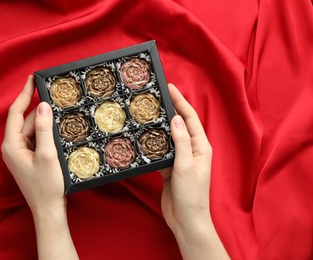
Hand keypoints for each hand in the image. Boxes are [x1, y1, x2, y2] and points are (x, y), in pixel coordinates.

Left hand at [2, 76, 77, 259]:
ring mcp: (20, 153)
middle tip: (57, 96)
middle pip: (26, 120)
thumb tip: (43, 105)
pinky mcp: (29, 158)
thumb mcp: (47, 155)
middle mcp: (12, 147)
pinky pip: (36, 139)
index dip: (24, 94)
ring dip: (45, 122)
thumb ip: (44, 129)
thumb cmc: (47, 186)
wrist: (48, 210)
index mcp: (11, 145)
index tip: (32, 78)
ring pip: (33, 129)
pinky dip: (46, 132)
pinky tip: (59, 129)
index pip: (15, 112)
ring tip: (62, 112)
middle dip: (40, 109)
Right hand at [160, 84, 227, 258]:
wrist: (186, 220)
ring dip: (160, 125)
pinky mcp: (170, 168)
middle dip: (169, 109)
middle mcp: (191, 150)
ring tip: (148, 112)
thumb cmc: (191, 195)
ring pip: (169, 137)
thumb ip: (181, 142)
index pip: (190, 118)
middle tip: (156, 96)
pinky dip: (154, 143)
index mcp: (200, 147)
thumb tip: (176, 118)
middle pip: (180, 124)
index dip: (180, 102)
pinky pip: (162, 151)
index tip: (170, 88)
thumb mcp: (186, 166)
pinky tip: (145, 136)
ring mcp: (180, 159)